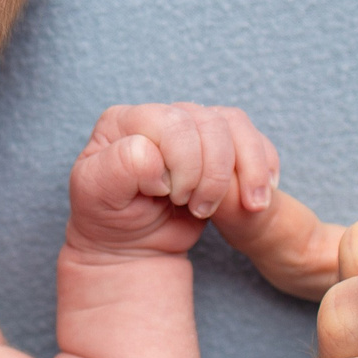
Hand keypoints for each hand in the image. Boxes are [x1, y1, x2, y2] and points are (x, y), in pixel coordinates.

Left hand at [66, 103, 282, 257]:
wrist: (129, 243)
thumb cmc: (107, 216)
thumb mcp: (95, 195)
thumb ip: (119, 167)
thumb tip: (155, 158)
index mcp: (125, 120)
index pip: (172, 123)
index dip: (181, 163)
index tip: (166, 197)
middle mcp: (161, 115)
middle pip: (209, 124)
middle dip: (210, 174)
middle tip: (195, 208)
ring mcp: (191, 127)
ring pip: (235, 128)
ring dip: (241, 174)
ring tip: (224, 207)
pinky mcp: (217, 146)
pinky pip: (253, 141)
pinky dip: (261, 170)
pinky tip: (255, 199)